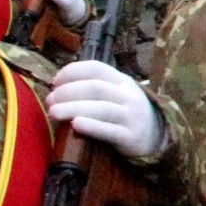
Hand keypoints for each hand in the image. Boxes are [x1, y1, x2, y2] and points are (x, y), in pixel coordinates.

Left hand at [48, 60, 167, 158]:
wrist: (155, 136)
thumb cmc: (124, 112)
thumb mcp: (116, 93)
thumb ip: (93, 87)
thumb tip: (56, 88)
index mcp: (122, 81)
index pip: (96, 68)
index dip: (72, 72)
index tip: (55, 82)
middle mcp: (128, 95)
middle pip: (95, 88)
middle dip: (68, 92)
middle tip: (50, 101)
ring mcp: (131, 116)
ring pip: (101, 108)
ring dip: (73, 108)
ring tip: (54, 113)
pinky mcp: (130, 136)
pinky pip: (109, 130)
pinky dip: (91, 126)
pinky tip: (75, 125)